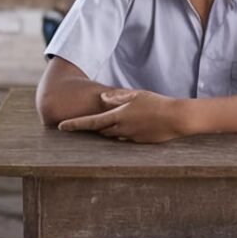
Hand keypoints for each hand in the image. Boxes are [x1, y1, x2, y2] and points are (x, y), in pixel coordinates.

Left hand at [57, 89, 192, 142]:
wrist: (176, 119)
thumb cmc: (156, 103)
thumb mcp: (135, 95)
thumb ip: (117, 97)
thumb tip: (102, 96)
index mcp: (117, 116)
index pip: (90, 122)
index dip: (74, 124)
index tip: (60, 127)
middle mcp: (121, 129)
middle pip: (101, 130)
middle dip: (95, 126)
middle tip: (87, 122)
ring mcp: (130, 137)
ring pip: (112, 135)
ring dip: (109, 129)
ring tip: (114, 121)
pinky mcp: (139, 142)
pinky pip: (125, 138)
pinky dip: (123, 132)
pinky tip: (133, 125)